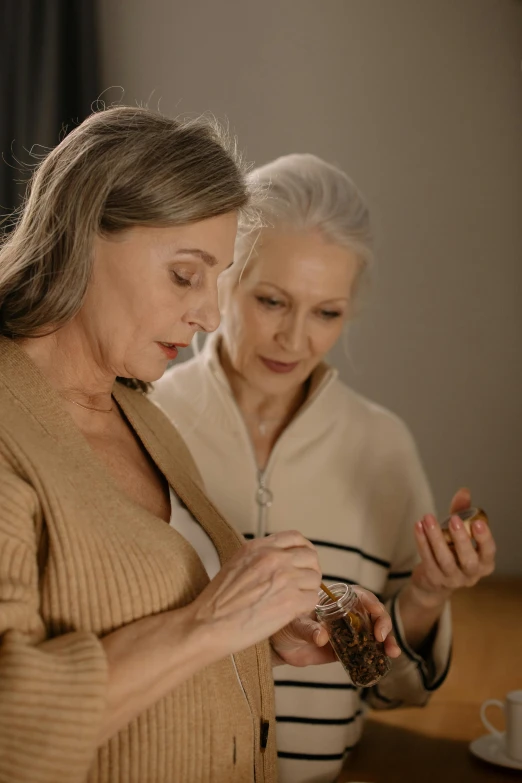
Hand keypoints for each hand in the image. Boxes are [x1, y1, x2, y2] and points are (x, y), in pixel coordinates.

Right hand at [188, 530, 321, 657]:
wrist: (208, 624)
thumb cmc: (218, 602)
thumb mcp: (236, 563)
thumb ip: (259, 556)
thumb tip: (280, 558)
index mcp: (259, 547)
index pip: (296, 537)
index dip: (304, 550)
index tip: (303, 561)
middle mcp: (274, 558)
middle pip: (311, 557)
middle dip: (310, 571)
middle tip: (303, 584)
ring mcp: (285, 578)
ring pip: (315, 579)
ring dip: (308, 590)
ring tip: (295, 600)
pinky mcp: (291, 602)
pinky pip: (313, 600)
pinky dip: (306, 607)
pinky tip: (293, 612)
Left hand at [270, 586, 400, 666]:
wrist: (279, 647)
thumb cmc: (285, 625)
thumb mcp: (294, 623)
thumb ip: (308, 629)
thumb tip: (322, 636)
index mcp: (335, 600)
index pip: (359, 595)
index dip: (371, 602)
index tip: (376, 613)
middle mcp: (346, 614)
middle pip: (372, 613)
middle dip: (383, 623)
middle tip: (382, 637)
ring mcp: (349, 632)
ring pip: (374, 633)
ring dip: (387, 640)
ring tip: (392, 652)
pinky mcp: (348, 650)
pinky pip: (367, 651)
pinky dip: (378, 655)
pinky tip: (386, 661)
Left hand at [410, 487, 495, 607]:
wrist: (434, 580)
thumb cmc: (452, 551)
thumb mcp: (459, 532)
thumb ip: (462, 512)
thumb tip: (464, 491)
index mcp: (484, 562)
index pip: (489, 551)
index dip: (485, 538)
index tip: (478, 522)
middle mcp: (471, 574)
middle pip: (468, 560)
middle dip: (461, 539)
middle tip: (454, 519)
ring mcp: (452, 579)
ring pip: (445, 560)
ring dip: (436, 537)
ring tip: (428, 518)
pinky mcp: (434, 578)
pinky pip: (427, 559)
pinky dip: (422, 542)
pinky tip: (418, 526)